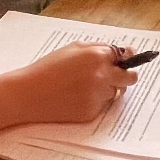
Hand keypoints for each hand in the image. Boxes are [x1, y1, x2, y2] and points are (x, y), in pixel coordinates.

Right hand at [12, 43, 136, 124]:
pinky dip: (94, 101)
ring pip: (115, 92)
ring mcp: (97, 96)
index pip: (126, 56)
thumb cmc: (49, 67)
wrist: (29, 93)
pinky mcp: (92, 112)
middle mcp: (102, 76)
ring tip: (82, 86)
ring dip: (106, 88)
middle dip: (126, 76)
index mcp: (97, 56)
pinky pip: (102, 105)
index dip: (125, 59)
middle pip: (130, 77)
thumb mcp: (73, 48)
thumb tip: (125, 52)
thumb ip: (99, 48)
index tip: (125, 61)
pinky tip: (76, 97)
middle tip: (114, 76)